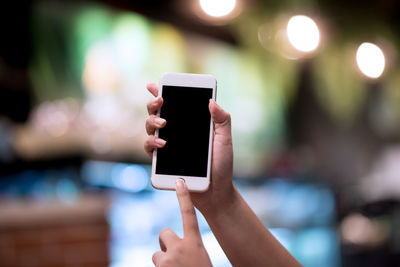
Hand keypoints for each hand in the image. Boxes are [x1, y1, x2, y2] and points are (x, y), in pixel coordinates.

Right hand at [144, 83, 234, 214]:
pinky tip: (162, 144)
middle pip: (156, 113)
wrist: (216, 192)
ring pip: (149, 128)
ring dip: (152, 121)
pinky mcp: (162, 162)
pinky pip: (149, 149)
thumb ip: (222, 120)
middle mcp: (175, 133)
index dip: (161, 93)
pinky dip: (152, 144)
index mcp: (189, 125)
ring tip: (163, 123)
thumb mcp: (225, 140)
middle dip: (154, 104)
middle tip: (160, 101)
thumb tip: (212, 101)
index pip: (174, 105)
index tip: (156, 84)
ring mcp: (167, 147)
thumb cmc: (222, 165)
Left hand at [152, 179, 211, 266]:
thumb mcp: (200, 260)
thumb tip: (176, 247)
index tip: (180, 181)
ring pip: (157, 253)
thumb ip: (190, 250)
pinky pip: (155, 264)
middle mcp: (181, 247)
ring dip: (164, 261)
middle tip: (175, 258)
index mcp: (196, 244)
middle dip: (166, 244)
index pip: (189, 214)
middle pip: (164, 233)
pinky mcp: (159, 266)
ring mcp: (168, 258)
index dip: (184, 197)